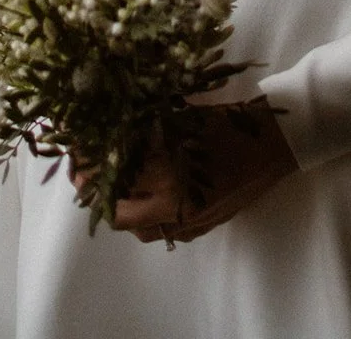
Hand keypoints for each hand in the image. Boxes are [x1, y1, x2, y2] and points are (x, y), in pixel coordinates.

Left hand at [95, 99, 298, 245]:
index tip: (75, 151)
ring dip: (120, 207)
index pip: (111, 177)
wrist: (274, 142)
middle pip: (117, 213)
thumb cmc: (226, 121)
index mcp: (166, 172)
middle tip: (86, 172)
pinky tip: (146, 194)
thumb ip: (143, 127)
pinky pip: (162, 232)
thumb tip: (103, 125)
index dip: (87, 167)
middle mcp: (173, 205)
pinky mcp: (202, 226)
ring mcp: (188, 221)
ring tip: (112, 182)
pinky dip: (147, 217)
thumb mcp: (179, 117)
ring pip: (138, 228)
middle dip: (96, 193)